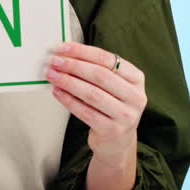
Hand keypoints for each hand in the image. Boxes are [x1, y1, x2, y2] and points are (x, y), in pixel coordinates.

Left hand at [45, 42, 145, 165]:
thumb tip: (66, 54)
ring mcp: (125, 115)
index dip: (82, 52)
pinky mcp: (112, 130)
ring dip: (68, 82)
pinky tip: (57, 92)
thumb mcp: (113, 86)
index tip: (62, 47)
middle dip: (73, 66)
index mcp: (137, 79)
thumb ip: (97, 69)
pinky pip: (85, 112)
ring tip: (52, 75)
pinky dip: (68, 100)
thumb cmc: (111, 106)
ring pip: (91, 94)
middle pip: (100, 75)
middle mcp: (135, 96)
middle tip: (55, 61)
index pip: (108, 59)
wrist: (117, 141)